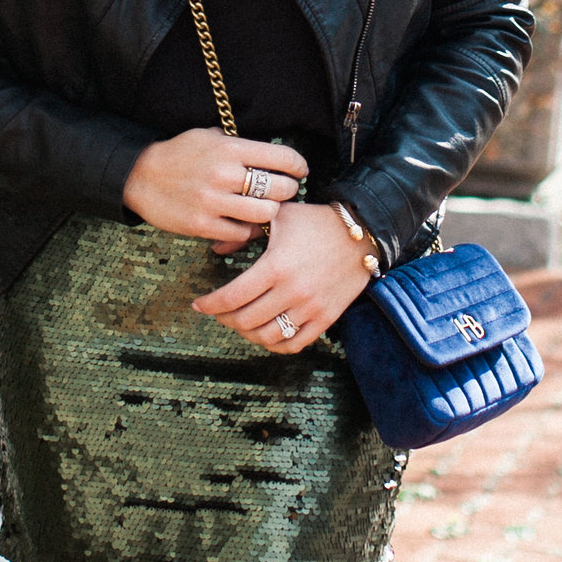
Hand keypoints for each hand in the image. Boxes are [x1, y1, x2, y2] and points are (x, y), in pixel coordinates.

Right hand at [124, 127, 309, 248]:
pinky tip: (241, 221)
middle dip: (288, 190)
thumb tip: (269, 154)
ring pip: (265, 214)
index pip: (282, 157)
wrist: (139, 176)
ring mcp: (213, 202)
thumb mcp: (207, 137)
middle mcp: (224, 174)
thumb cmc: (178, 154)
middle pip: (280, 188)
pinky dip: (246, 229)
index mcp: (229, 149)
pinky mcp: (202, 225)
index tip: (299, 170)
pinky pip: (242, 232)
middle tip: (284, 190)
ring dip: (269, 212)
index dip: (298, 166)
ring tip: (264, 208)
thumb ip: (238, 144)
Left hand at [193, 198, 371, 351]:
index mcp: (275, 266)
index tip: (200, 304)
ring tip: (240, 322)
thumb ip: (244, 232)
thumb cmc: (316, 221)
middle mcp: (291, 291)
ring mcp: (310, 308)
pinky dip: (275, 344)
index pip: (232, 297)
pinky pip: (294, 344)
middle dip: (224, 318)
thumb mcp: (278, 218)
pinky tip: (265, 333)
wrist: (362, 233)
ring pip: (267, 336)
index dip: (210, 304)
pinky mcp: (326, 318)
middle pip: (245, 320)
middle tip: (218, 312)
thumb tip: (215, 249)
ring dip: (247, 333)